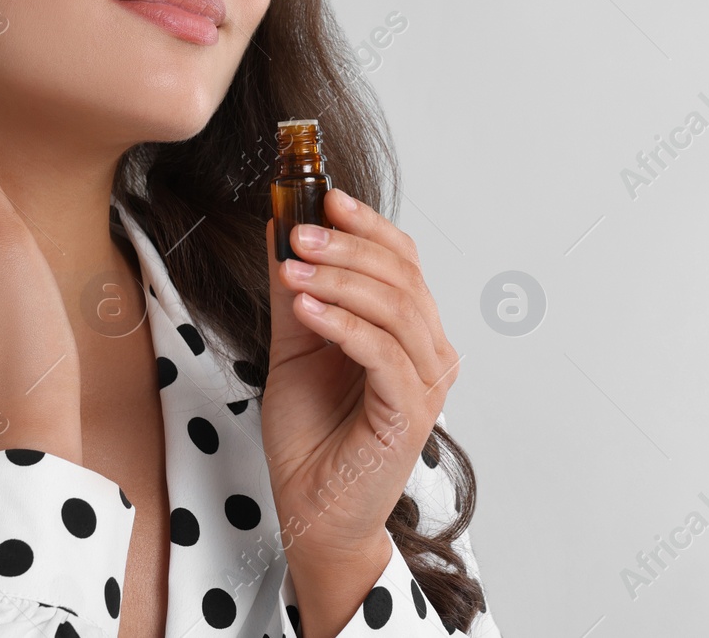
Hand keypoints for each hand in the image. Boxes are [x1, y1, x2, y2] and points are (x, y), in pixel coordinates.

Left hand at [259, 188, 460, 577]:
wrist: (311, 511)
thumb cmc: (311, 436)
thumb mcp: (294, 346)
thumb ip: (295, 289)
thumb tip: (280, 226)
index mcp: (409, 330)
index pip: (403, 259)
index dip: (367, 224)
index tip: (325, 197)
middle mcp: (428, 351)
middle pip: (402, 275)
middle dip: (346, 247)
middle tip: (298, 235)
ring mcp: (425, 383)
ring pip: (395, 307)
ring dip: (339, 281)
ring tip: (292, 273)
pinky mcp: (409, 413)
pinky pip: (384, 353)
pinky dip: (343, 324)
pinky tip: (306, 310)